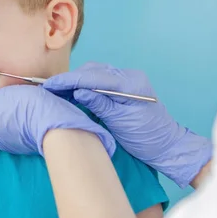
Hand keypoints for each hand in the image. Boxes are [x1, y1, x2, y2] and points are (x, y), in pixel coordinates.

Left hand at [0, 84, 115, 156]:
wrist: (58, 125)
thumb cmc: (25, 109)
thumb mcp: (0, 98)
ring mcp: (15, 145)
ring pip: (1, 132)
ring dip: (2, 117)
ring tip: (12, 101)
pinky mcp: (29, 142)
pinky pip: (16, 132)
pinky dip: (16, 121)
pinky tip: (26, 107)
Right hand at [43, 62, 212, 187]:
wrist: (167, 146)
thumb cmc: (146, 138)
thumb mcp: (120, 122)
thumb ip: (99, 103)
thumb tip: (78, 90)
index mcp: (130, 83)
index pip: (94, 77)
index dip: (70, 80)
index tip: (50, 85)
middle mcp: (129, 76)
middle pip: (93, 71)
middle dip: (71, 78)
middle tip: (50, 88)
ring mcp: (128, 80)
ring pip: (96, 73)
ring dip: (77, 80)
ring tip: (58, 90)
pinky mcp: (125, 87)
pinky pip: (101, 80)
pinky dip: (86, 85)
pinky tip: (73, 92)